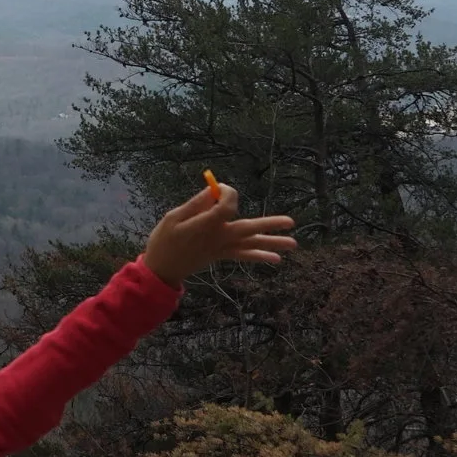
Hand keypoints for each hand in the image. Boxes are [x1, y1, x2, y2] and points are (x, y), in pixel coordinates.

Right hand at [139, 183, 296, 287]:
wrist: (162, 268)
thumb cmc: (164, 240)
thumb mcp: (173, 217)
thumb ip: (195, 205)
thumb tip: (213, 192)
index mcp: (206, 224)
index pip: (227, 205)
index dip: (226, 193)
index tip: (217, 188)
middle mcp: (218, 237)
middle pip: (248, 228)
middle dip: (269, 224)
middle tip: (291, 222)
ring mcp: (222, 247)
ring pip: (250, 243)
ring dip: (272, 243)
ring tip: (294, 243)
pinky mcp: (221, 255)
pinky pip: (244, 255)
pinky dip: (259, 256)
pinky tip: (276, 259)